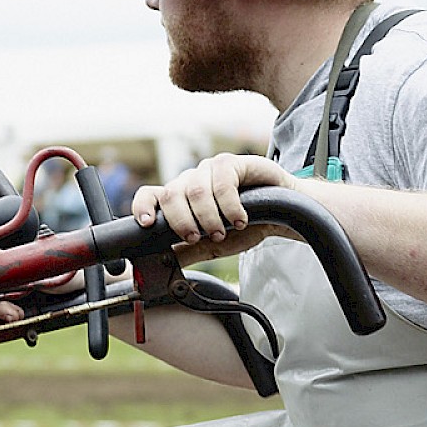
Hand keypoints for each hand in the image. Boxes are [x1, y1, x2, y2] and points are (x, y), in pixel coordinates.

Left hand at [131, 154, 295, 246]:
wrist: (282, 216)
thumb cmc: (247, 226)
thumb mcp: (213, 246)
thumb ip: (187, 252)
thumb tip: (161, 264)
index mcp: (182, 198)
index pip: (151, 194)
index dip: (144, 206)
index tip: (147, 223)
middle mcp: (193, 180)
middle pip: (171, 194)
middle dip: (184, 221)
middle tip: (201, 237)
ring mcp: (211, 169)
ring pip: (196, 191)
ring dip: (210, 217)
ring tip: (226, 230)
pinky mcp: (233, 162)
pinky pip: (222, 182)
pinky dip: (230, 206)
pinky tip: (241, 218)